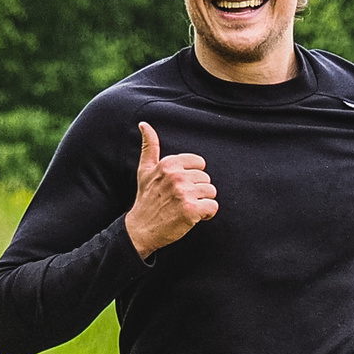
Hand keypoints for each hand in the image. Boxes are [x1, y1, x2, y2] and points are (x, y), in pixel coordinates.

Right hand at [126, 121, 215, 257]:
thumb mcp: (144, 170)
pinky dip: (207, 214)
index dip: (193, 177)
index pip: (199, 164)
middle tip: (180, 201)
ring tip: (186, 208)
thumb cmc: (146, 199)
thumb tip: (144, 124)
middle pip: (206, 179)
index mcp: (168, 164)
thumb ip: (149, 147)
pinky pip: (213, 207)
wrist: (140, 229)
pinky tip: (194, 217)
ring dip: (202, 202)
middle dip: (197, 191)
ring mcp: (184, 193)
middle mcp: (176, 176)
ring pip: (211, 192)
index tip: (180, 187)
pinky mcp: (191, 210)